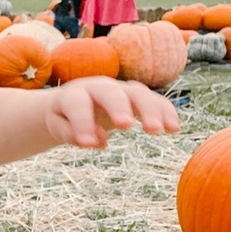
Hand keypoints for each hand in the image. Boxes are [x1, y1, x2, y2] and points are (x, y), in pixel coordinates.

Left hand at [46, 77, 179, 149]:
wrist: (70, 104)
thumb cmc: (62, 118)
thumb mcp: (57, 126)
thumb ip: (71, 133)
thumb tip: (97, 141)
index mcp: (73, 94)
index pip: (78, 104)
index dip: (82, 122)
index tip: (87, 144)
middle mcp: (98, 87)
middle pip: (112, 92)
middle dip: (119, 107)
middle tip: (125, 127)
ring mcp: (120, 90)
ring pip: (138, 93)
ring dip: (150, 110)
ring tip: (159, 130)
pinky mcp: (136, 97)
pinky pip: (154, 100)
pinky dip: (165, 111)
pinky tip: (173, 128)